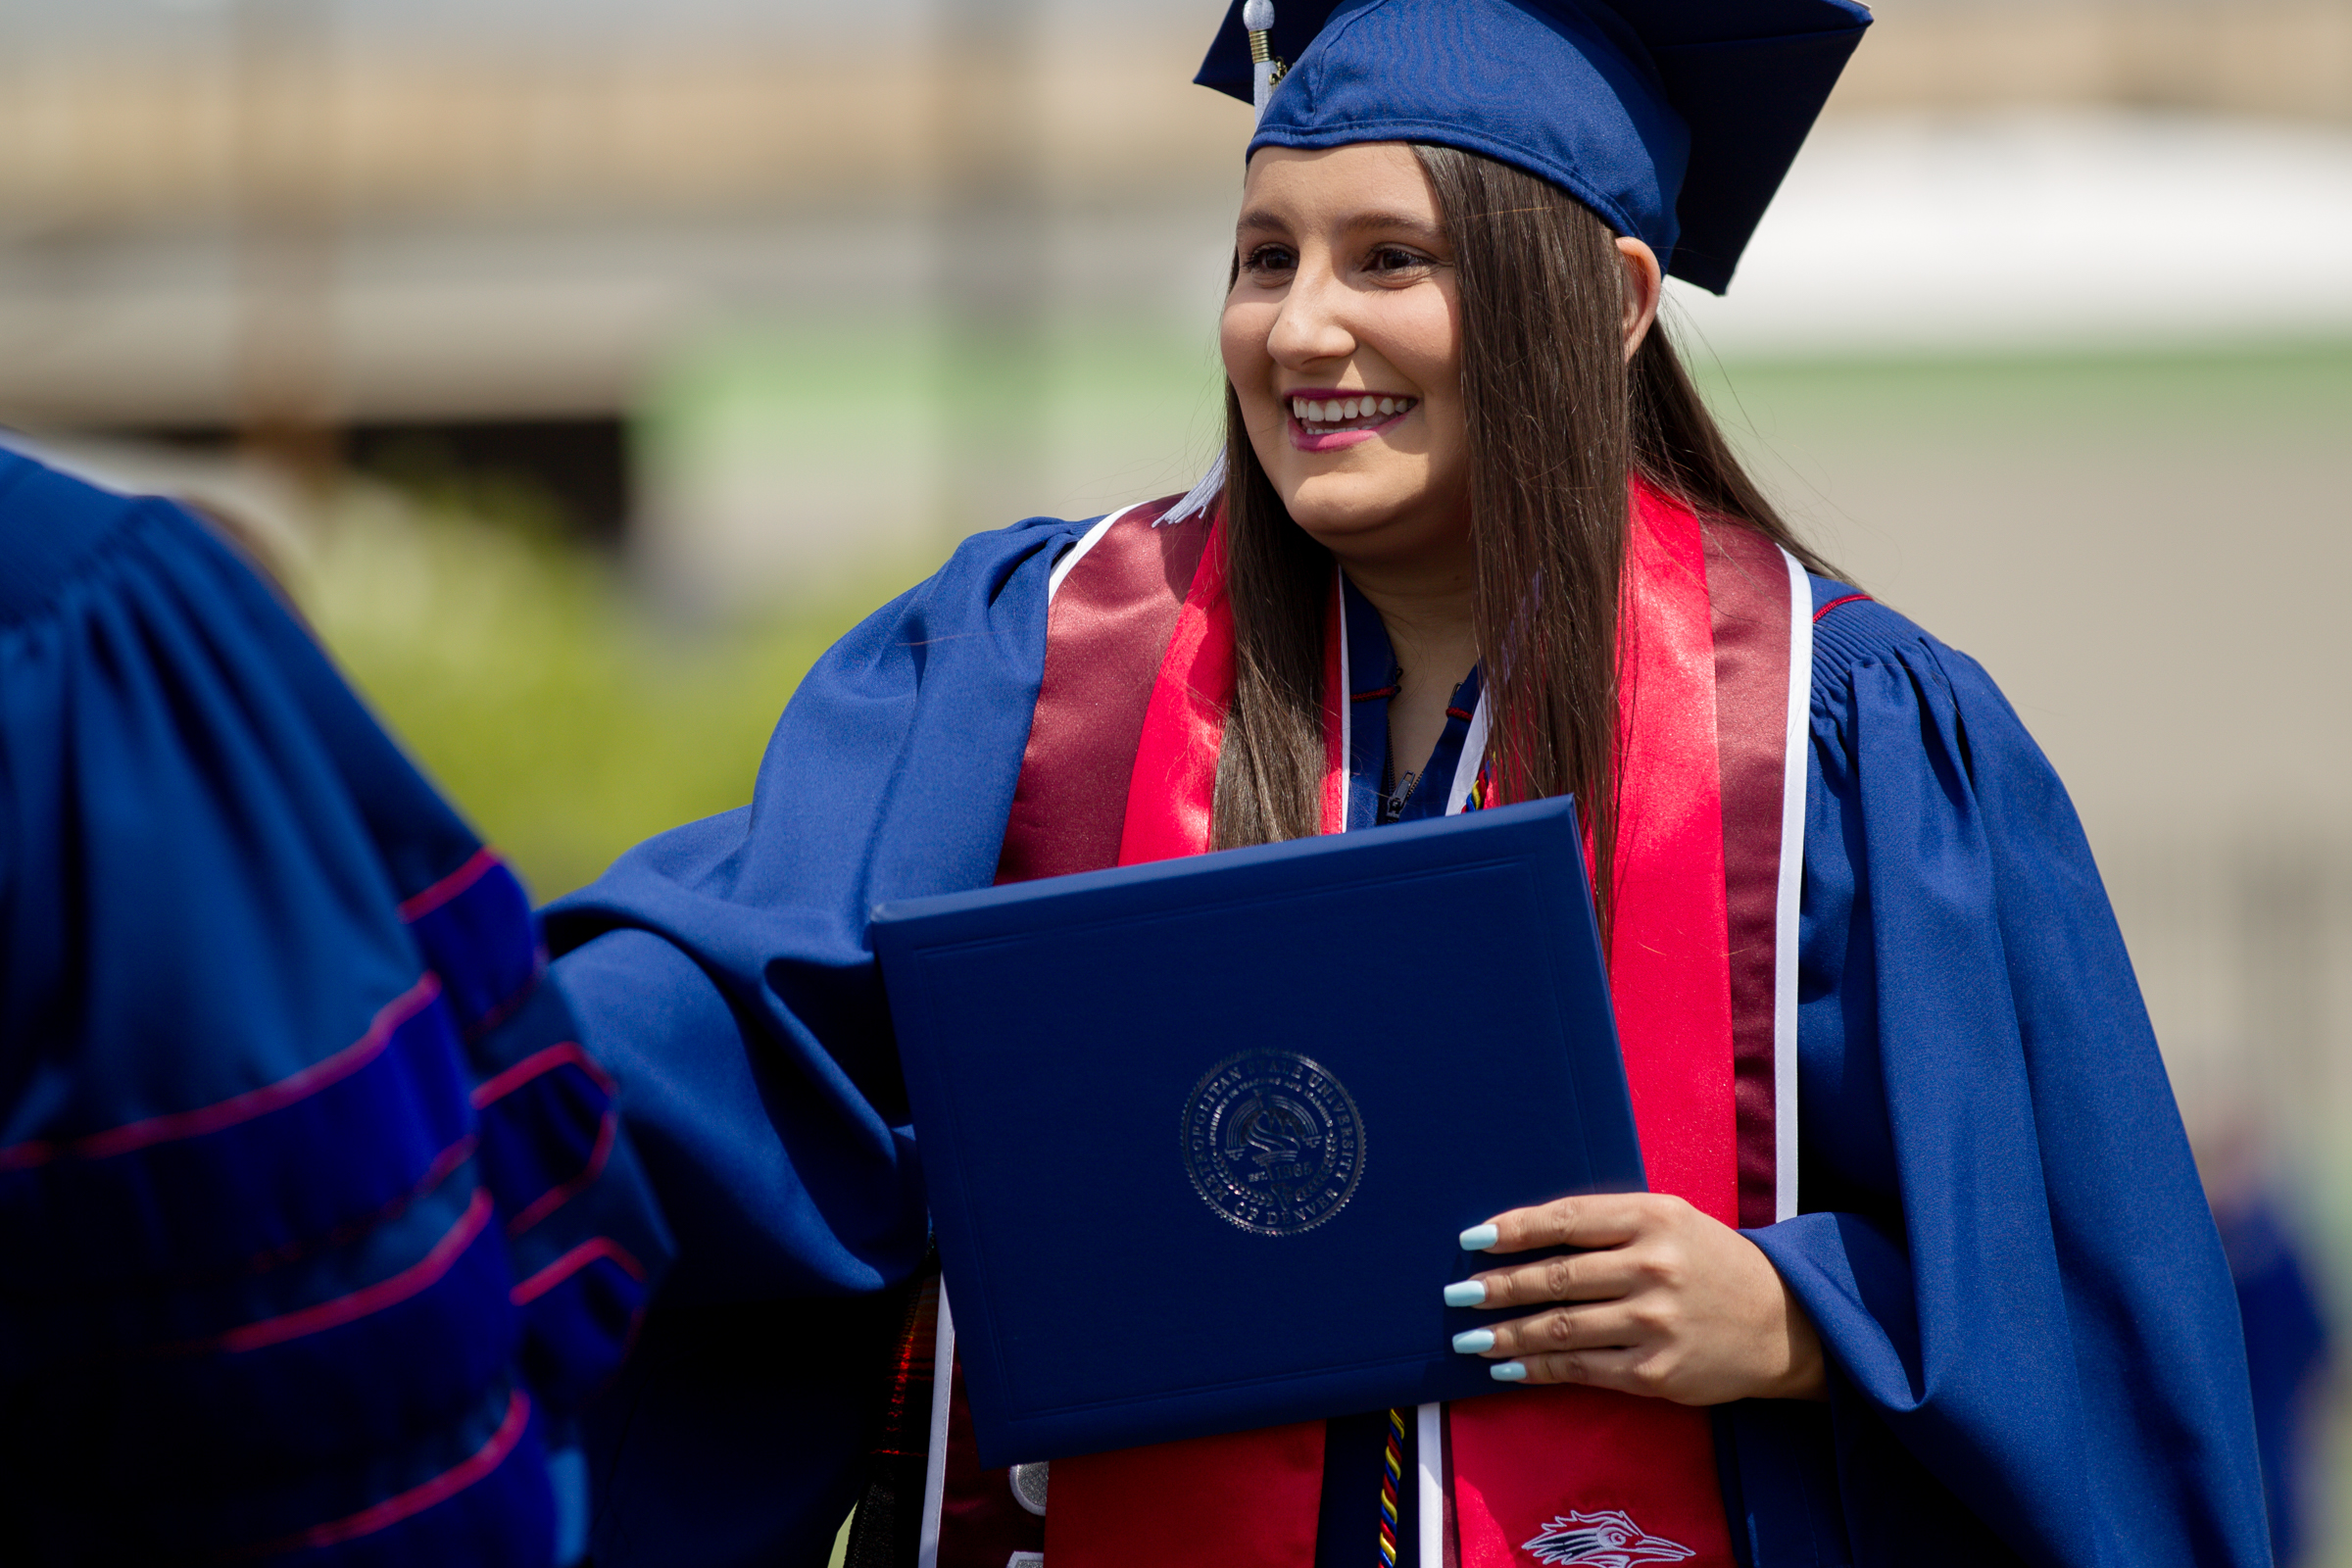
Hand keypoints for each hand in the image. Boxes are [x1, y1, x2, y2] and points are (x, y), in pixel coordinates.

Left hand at [1446, 1192, 1826, 1404]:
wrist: (1782, 1322)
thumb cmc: (1711, 1263)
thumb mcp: (1669, 1221)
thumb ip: (1608, 1225)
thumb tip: (1526, 1238)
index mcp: (1652, 1218)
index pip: (1566, 1220)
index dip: (1513, 1230)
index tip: (1472, 1239)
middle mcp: (1652, 1267)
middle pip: (1555, 1277)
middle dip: (1497, 1287)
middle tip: (1458, 1294)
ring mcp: (1653, 1323)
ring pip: (1560, 1327)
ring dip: (1506, 1334)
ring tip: (1469, 1336)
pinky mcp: (1655, 1372)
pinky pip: (1580, 1369)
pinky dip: (1537, 1369)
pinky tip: (1507, 1367)